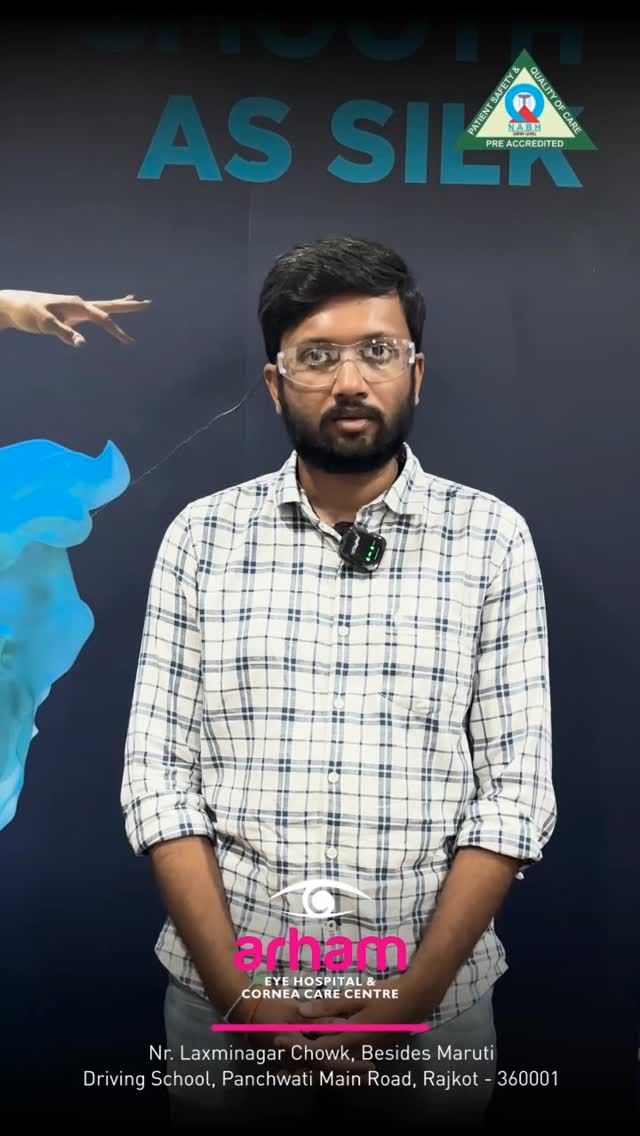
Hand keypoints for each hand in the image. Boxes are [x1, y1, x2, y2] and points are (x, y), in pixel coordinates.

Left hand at [0, 289, 150, 345]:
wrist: (15, 305)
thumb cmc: (30, 314)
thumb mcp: (46, 325)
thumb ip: (65, 334)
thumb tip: (83, 344)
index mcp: (77, 305)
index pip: (102, 319)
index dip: (117, 331)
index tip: (129, 342)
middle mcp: (80, 304)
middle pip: (109, 305)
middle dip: (129, 306)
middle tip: (148, 304)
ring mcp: (77, 308)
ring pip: (103, 307)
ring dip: (120, 305)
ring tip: (136, 300)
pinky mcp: (72, 314)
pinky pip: (93, 313)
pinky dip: (105, 312)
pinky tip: (108, 314)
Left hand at [275, 978, 431, 1069]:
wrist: (416, 1002)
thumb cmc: (386, 995)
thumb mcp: (356, 996)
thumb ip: (329, 1006)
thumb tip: (302, 1012)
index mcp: (351, 1037)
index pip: (317, 1047)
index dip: (295, 1046)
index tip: (277, 1040)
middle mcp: (356, 1052)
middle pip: (322, 1067)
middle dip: (299, 1067)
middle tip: (277, 1068)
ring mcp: (364, 1056)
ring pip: (333, 1072)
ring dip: (311, 1073)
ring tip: (289, 1072)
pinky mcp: (370, 1054)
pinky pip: (344, 1069)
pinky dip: (327, 1070)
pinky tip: (317, 1065)